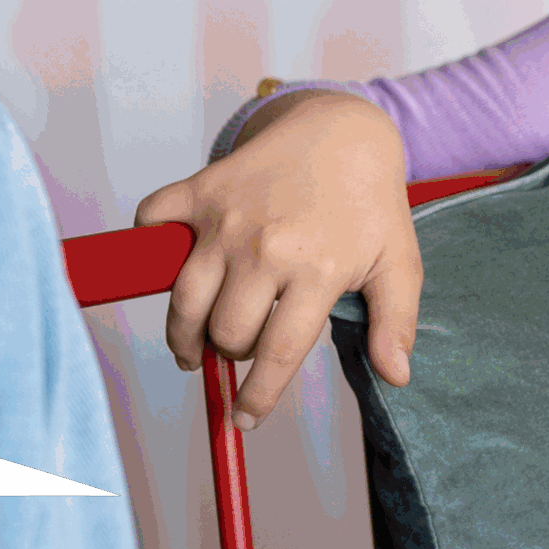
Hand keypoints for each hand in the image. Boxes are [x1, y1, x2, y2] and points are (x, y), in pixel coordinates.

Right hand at [134, 89, 422, 429]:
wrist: (341, 130)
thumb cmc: (368, 203)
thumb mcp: (397, 262)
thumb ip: (396, 322)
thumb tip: (394, 377)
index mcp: (316, 269)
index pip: (278, 353)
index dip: (258, 396)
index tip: (246, 418)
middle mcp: (265, 246)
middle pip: (226, 331)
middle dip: (230, 354)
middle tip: (239, 348)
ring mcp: (227, 216)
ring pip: (184, 297)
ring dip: (183, 333)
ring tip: (193, 346)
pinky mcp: (200, 189)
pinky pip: (153, 223)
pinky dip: (150, 245)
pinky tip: (176, 266)